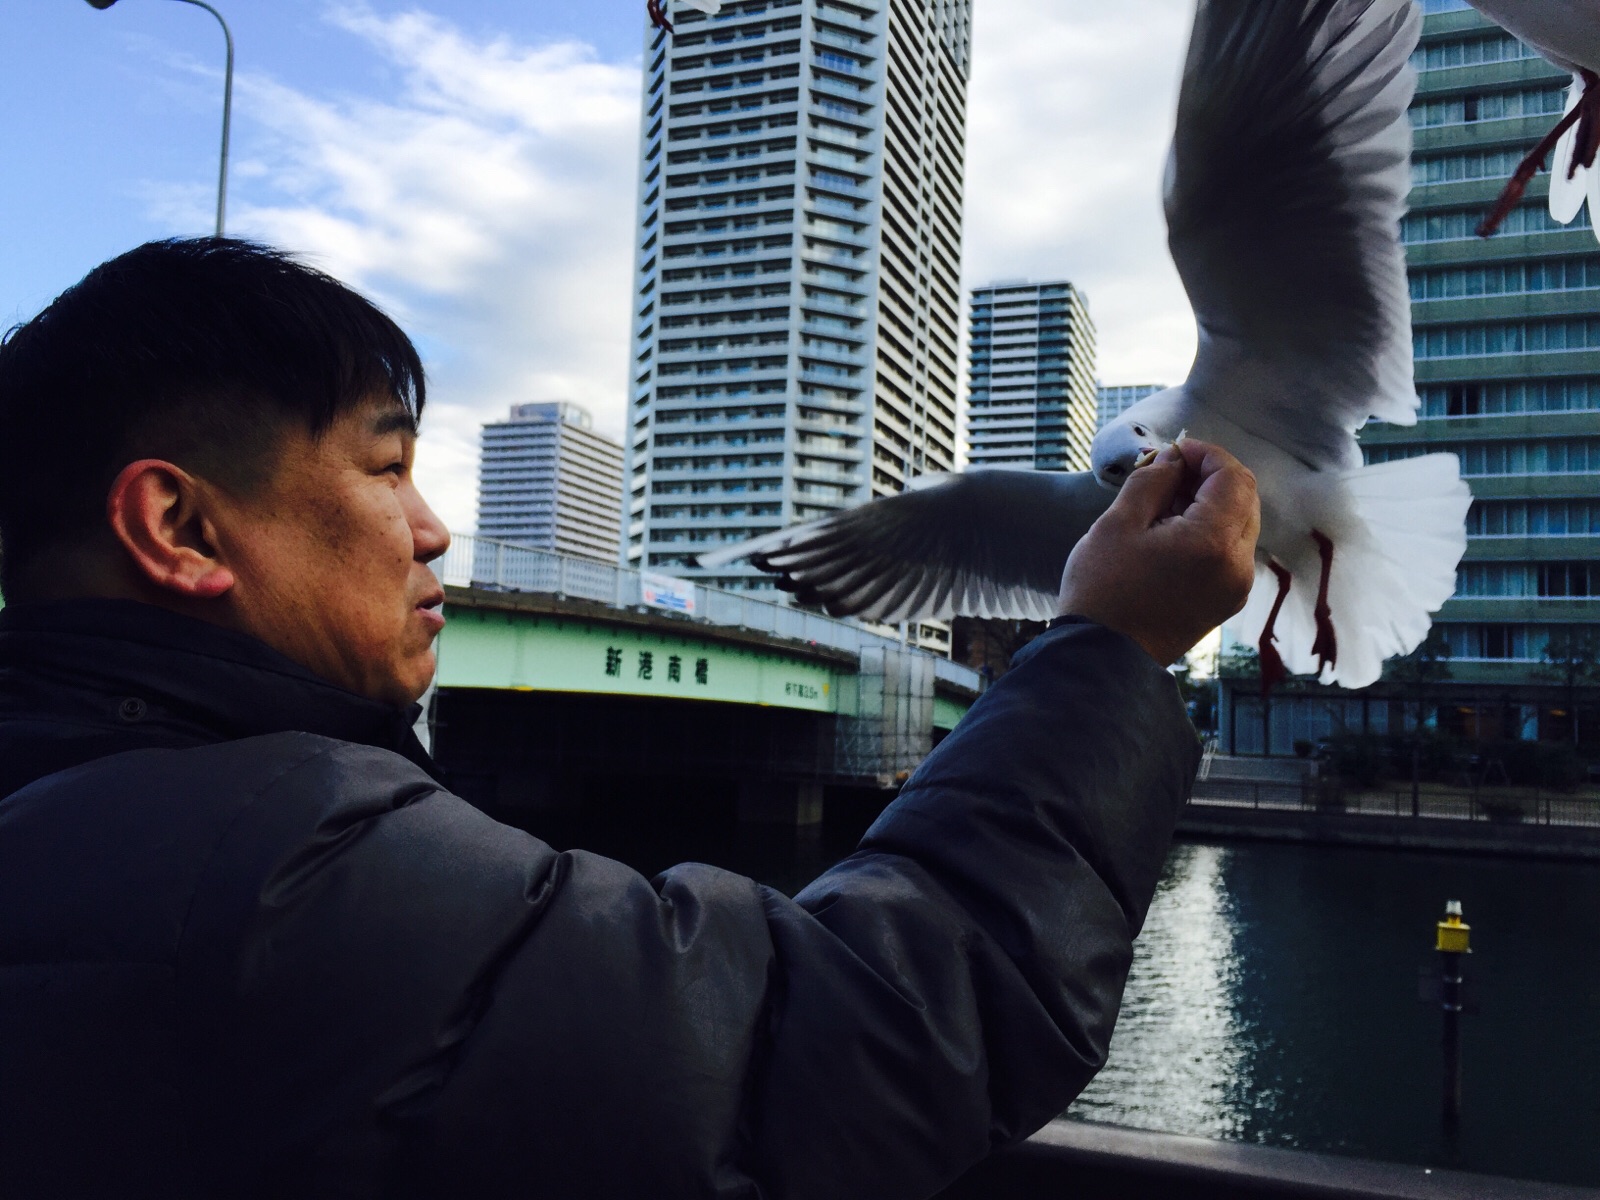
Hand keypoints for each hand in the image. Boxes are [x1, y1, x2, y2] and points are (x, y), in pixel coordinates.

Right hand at [1057, 439, 1258, 664]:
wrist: (1101, 658)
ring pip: (1241, 523)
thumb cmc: (1102, 591)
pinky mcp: (1226, 600)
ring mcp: (1236, 586)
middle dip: (1210, 475)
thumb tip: (1173, 460)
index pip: (1232, 477)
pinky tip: (1173, 531)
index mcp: (1213, 542)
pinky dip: (1211, 530)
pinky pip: (1231, 550)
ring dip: (1211, 502)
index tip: (1173, 450)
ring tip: (1165, 503)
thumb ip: (1152, 481)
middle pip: (1244, 497)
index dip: (1205, 453)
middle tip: (1168, 472)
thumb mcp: (1117, 524)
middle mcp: (1237, 565)